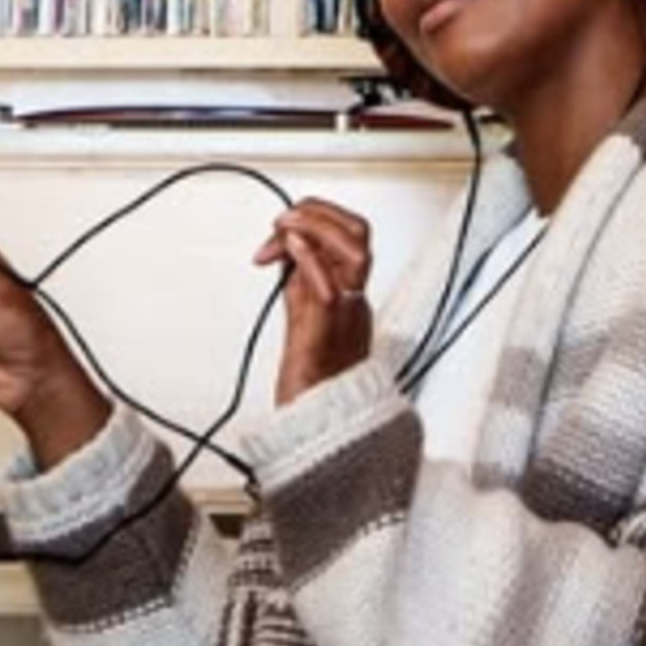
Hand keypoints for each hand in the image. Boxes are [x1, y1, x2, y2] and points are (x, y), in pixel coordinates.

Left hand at [255, 196, 376, 403]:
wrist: (314, 434)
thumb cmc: (311, 387)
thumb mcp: (306, 319)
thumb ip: (302, 280)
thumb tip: (288, 244)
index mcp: (352, 299)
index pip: (353, 237)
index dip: (319, 216)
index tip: (285, 224)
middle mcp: (354, 304)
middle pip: (360, 235)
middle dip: (321, 211)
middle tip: (286, 218)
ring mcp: (344, 319)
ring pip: (355, 251)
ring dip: (315, 226)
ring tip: (285, 227)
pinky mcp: (325, 338)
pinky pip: (329, 289)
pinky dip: (309, 258)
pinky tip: (288, 248)